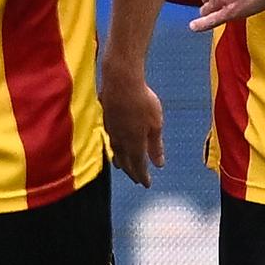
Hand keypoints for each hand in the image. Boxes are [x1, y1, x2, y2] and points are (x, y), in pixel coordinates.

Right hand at [100, 61, 163, 185]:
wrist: (121, 80)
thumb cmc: (142, 100)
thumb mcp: (156, 124)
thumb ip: (156, 146)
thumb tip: (159, 164)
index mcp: (134, 143)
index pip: (138, 166)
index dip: (142, 176)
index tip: (146, 184)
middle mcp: (121, 140)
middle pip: (125, 162)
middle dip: (132, 172)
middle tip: (137, 179)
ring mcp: (111, 130)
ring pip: (115, 152)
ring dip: (120, 161)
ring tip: (122, 167)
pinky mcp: (106, 119)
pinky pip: (110, 139)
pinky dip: (114, 147)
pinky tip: (115, 144)